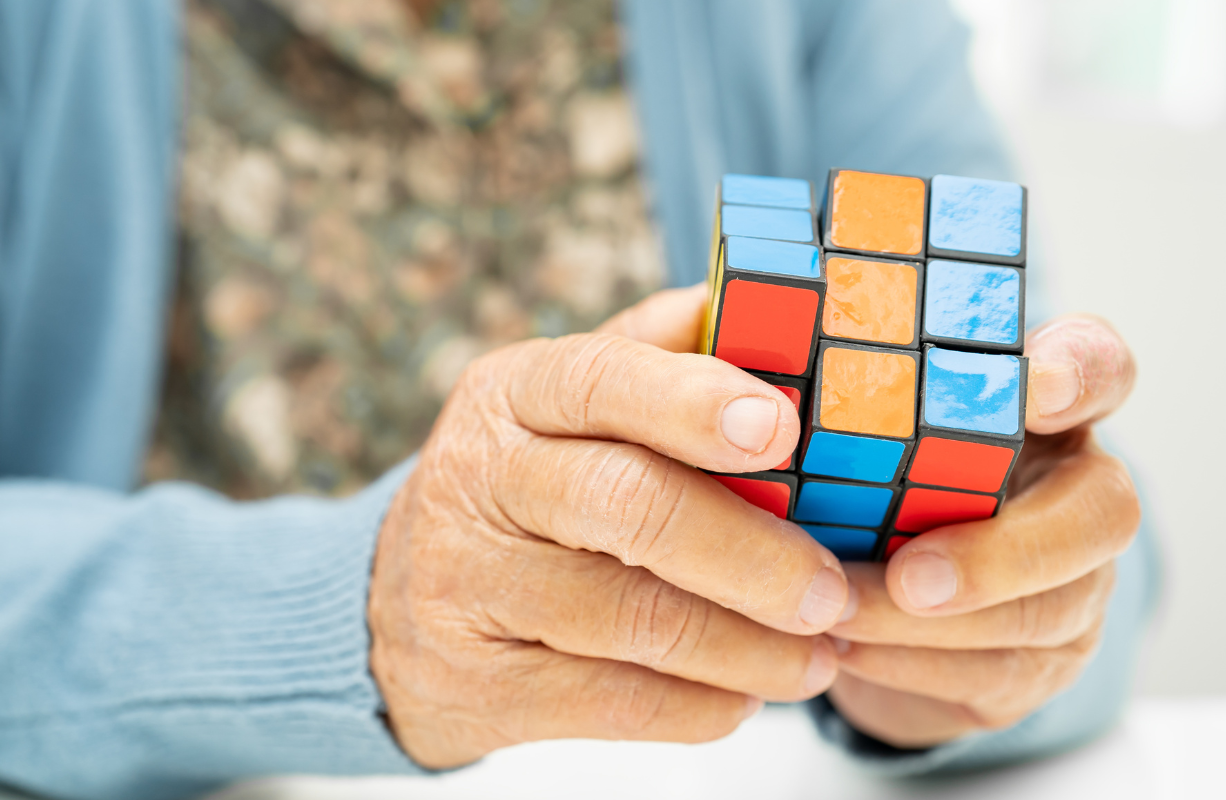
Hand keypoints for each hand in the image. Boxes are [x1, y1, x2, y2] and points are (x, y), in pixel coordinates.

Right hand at [368, 285, 851, 768]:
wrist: (394, 608)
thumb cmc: (526, 488)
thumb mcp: (566, 405)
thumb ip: (663, 354)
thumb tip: (776, 304)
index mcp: (513, 393)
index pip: (601, 379)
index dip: (695, 403)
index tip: (782, 429)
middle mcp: (479, 478)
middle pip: (628, 506)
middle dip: (750, 554)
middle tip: (831, 592)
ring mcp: (467, 584)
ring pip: (632, 619)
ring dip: (747, 647)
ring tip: (817, 656)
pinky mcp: (475, 684)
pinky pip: (611, 703)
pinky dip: (698, 707)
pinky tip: (745, 698)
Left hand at [824, 314, 1140, 747]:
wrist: (874, 595)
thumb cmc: (858, 475)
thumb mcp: (849, 422)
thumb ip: (840, 389)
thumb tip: (747, 366)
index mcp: (1042, 404)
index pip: (1100, 366)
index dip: (1082, 372)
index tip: (1039, 387)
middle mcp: (1078, 487)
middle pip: (1104, 514)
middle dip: (1003, 553)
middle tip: (912, 579)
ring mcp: (1075, 581)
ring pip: (1044, 612)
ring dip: (931, 625)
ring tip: (839, 616)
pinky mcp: (1042, 662)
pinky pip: (996, 673)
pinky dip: (911, 665)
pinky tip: (845, 649)